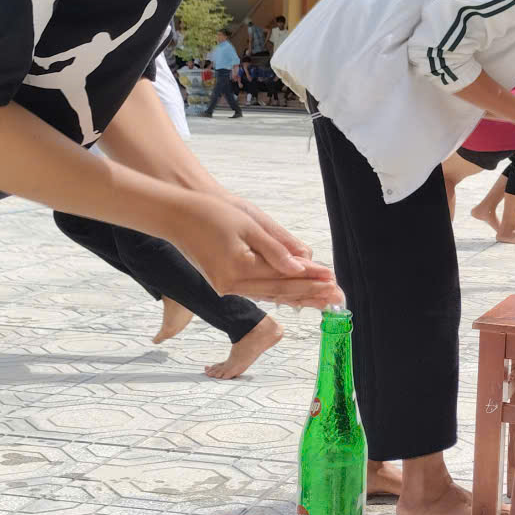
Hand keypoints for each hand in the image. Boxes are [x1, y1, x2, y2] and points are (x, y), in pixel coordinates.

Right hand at [172, 192, 341, 308]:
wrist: (176, 216)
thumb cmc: (211, 213)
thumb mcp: (248, 224)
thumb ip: (276, 248)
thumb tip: (301, 265)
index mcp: (238, 268)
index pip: (283, 276)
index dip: (310, 277)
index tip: (332, 278)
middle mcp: (232, 284)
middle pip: (280, 291)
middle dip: (311, 293)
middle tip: (337, 297)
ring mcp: (226, 287)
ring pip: (270, 295)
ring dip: (298, 297)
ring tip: (324, 300)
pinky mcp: (224, 284)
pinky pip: (258, 291)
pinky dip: (279, 293)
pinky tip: (296, 298)